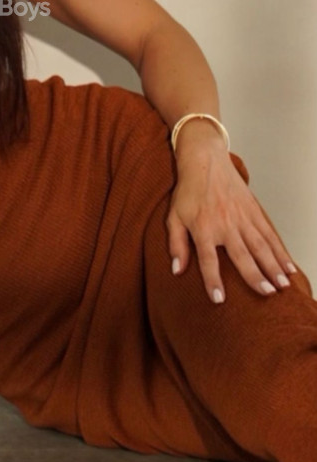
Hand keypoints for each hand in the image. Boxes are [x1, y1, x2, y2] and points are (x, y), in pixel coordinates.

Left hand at [166, 140, 296, 304]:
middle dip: (255, 275)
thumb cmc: (188, 192)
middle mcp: (224, 224)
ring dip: (273, 265)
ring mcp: (242, 217)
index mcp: (202, 227)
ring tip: (282, 284)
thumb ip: (176, 244)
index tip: (219, 300)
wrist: (205, 162)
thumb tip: (176, 270)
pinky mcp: (254, 211)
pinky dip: (280, 250)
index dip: (212, 280)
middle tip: (267, 293)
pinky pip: (269, 233)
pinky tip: (288, 265)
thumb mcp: (173, 217)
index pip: (207, 259)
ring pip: (260, 245)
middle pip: (242, 254)